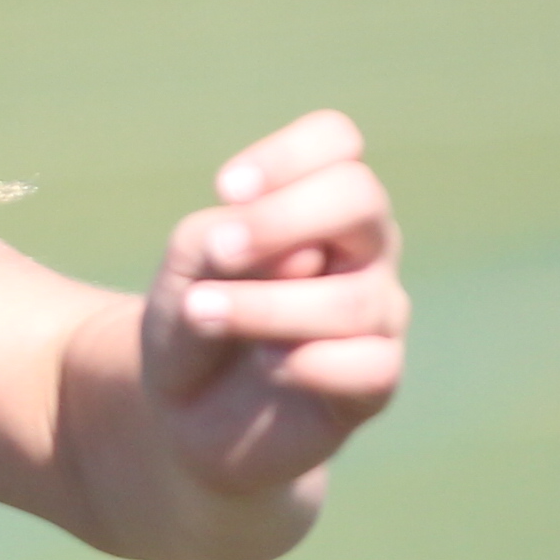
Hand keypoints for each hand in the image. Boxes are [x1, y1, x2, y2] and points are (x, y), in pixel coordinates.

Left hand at [138, 110, 406, 501]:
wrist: (182, 415)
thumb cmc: (194, 321)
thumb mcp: (186, 271)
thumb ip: (226, 242)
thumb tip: (299, 259)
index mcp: (318, 204)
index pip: (336, 144)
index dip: (286, 156)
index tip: (225, 189)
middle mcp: (362, 250)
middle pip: (360, 198)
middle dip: (282, 219)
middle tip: (220, 250)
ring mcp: (376, 315)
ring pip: (353, 298)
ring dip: (266, 306)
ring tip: (204, 314)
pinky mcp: (375, 382)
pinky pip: (371, 365)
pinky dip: (308, 363)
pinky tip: (269, 365)